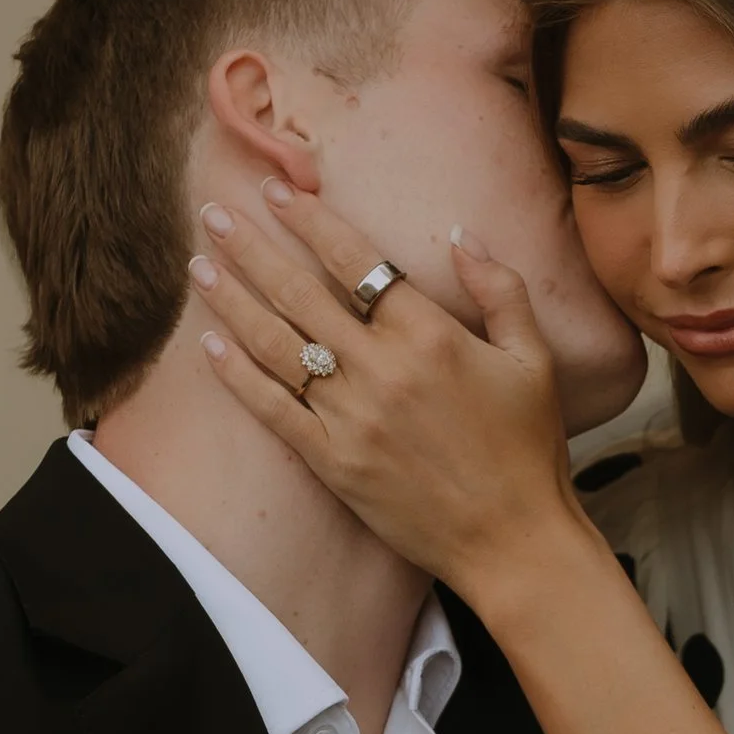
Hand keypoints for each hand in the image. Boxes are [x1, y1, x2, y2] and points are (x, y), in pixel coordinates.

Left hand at [192, 185, 577, 592]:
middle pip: (300, 294)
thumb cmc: (529, 449)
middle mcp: (382, 370)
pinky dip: (238, 375)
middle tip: (213, 214)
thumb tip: (459, 234)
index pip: (356, 261)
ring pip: (275, 346)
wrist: (513, 542)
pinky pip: (273, 410)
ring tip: (199, 266)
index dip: (310, 221)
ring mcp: (351, 418)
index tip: (276, 191)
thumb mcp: (534, 359)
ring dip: (232, 301)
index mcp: (431, 336)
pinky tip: (211, 344)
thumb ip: (500, 289)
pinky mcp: (332, 463)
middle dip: (251, 248)